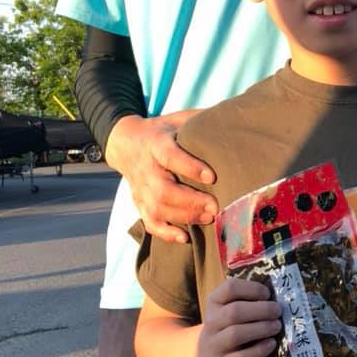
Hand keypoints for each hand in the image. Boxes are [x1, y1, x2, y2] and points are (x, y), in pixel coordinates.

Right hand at [105, 112, 217, 242]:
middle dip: (190, 201)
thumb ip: (200, 120)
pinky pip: (149, 222)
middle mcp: (147, 168)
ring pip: (157, 208)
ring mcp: (141, 188)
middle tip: (215, 206)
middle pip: (164, 190)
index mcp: (156, 144)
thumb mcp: (178, 119)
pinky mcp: (139, 202)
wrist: (125, 143)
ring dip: (183, 217)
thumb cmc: (162, 131)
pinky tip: (185, 237)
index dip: (190, 167)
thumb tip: (231, 119)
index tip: (212, 176)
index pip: (171, 156)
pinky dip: (165, 233)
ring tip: (208, 218)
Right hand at [198, 278, 281, 356]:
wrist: (207, 355)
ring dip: (261, 328)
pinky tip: (272, 344)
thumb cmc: (227, 325)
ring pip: (236, 334)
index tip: (268, 294)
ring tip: (277, 326)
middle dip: (261, 310)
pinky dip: (259, 350)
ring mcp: (214, 345)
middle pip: (234, 312)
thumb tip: (278, 297)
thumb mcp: (229, 308)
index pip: (230, 288)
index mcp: (214, 302)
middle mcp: (211, 322)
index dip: (252, 288)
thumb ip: (248, 300)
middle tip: (278, 311)